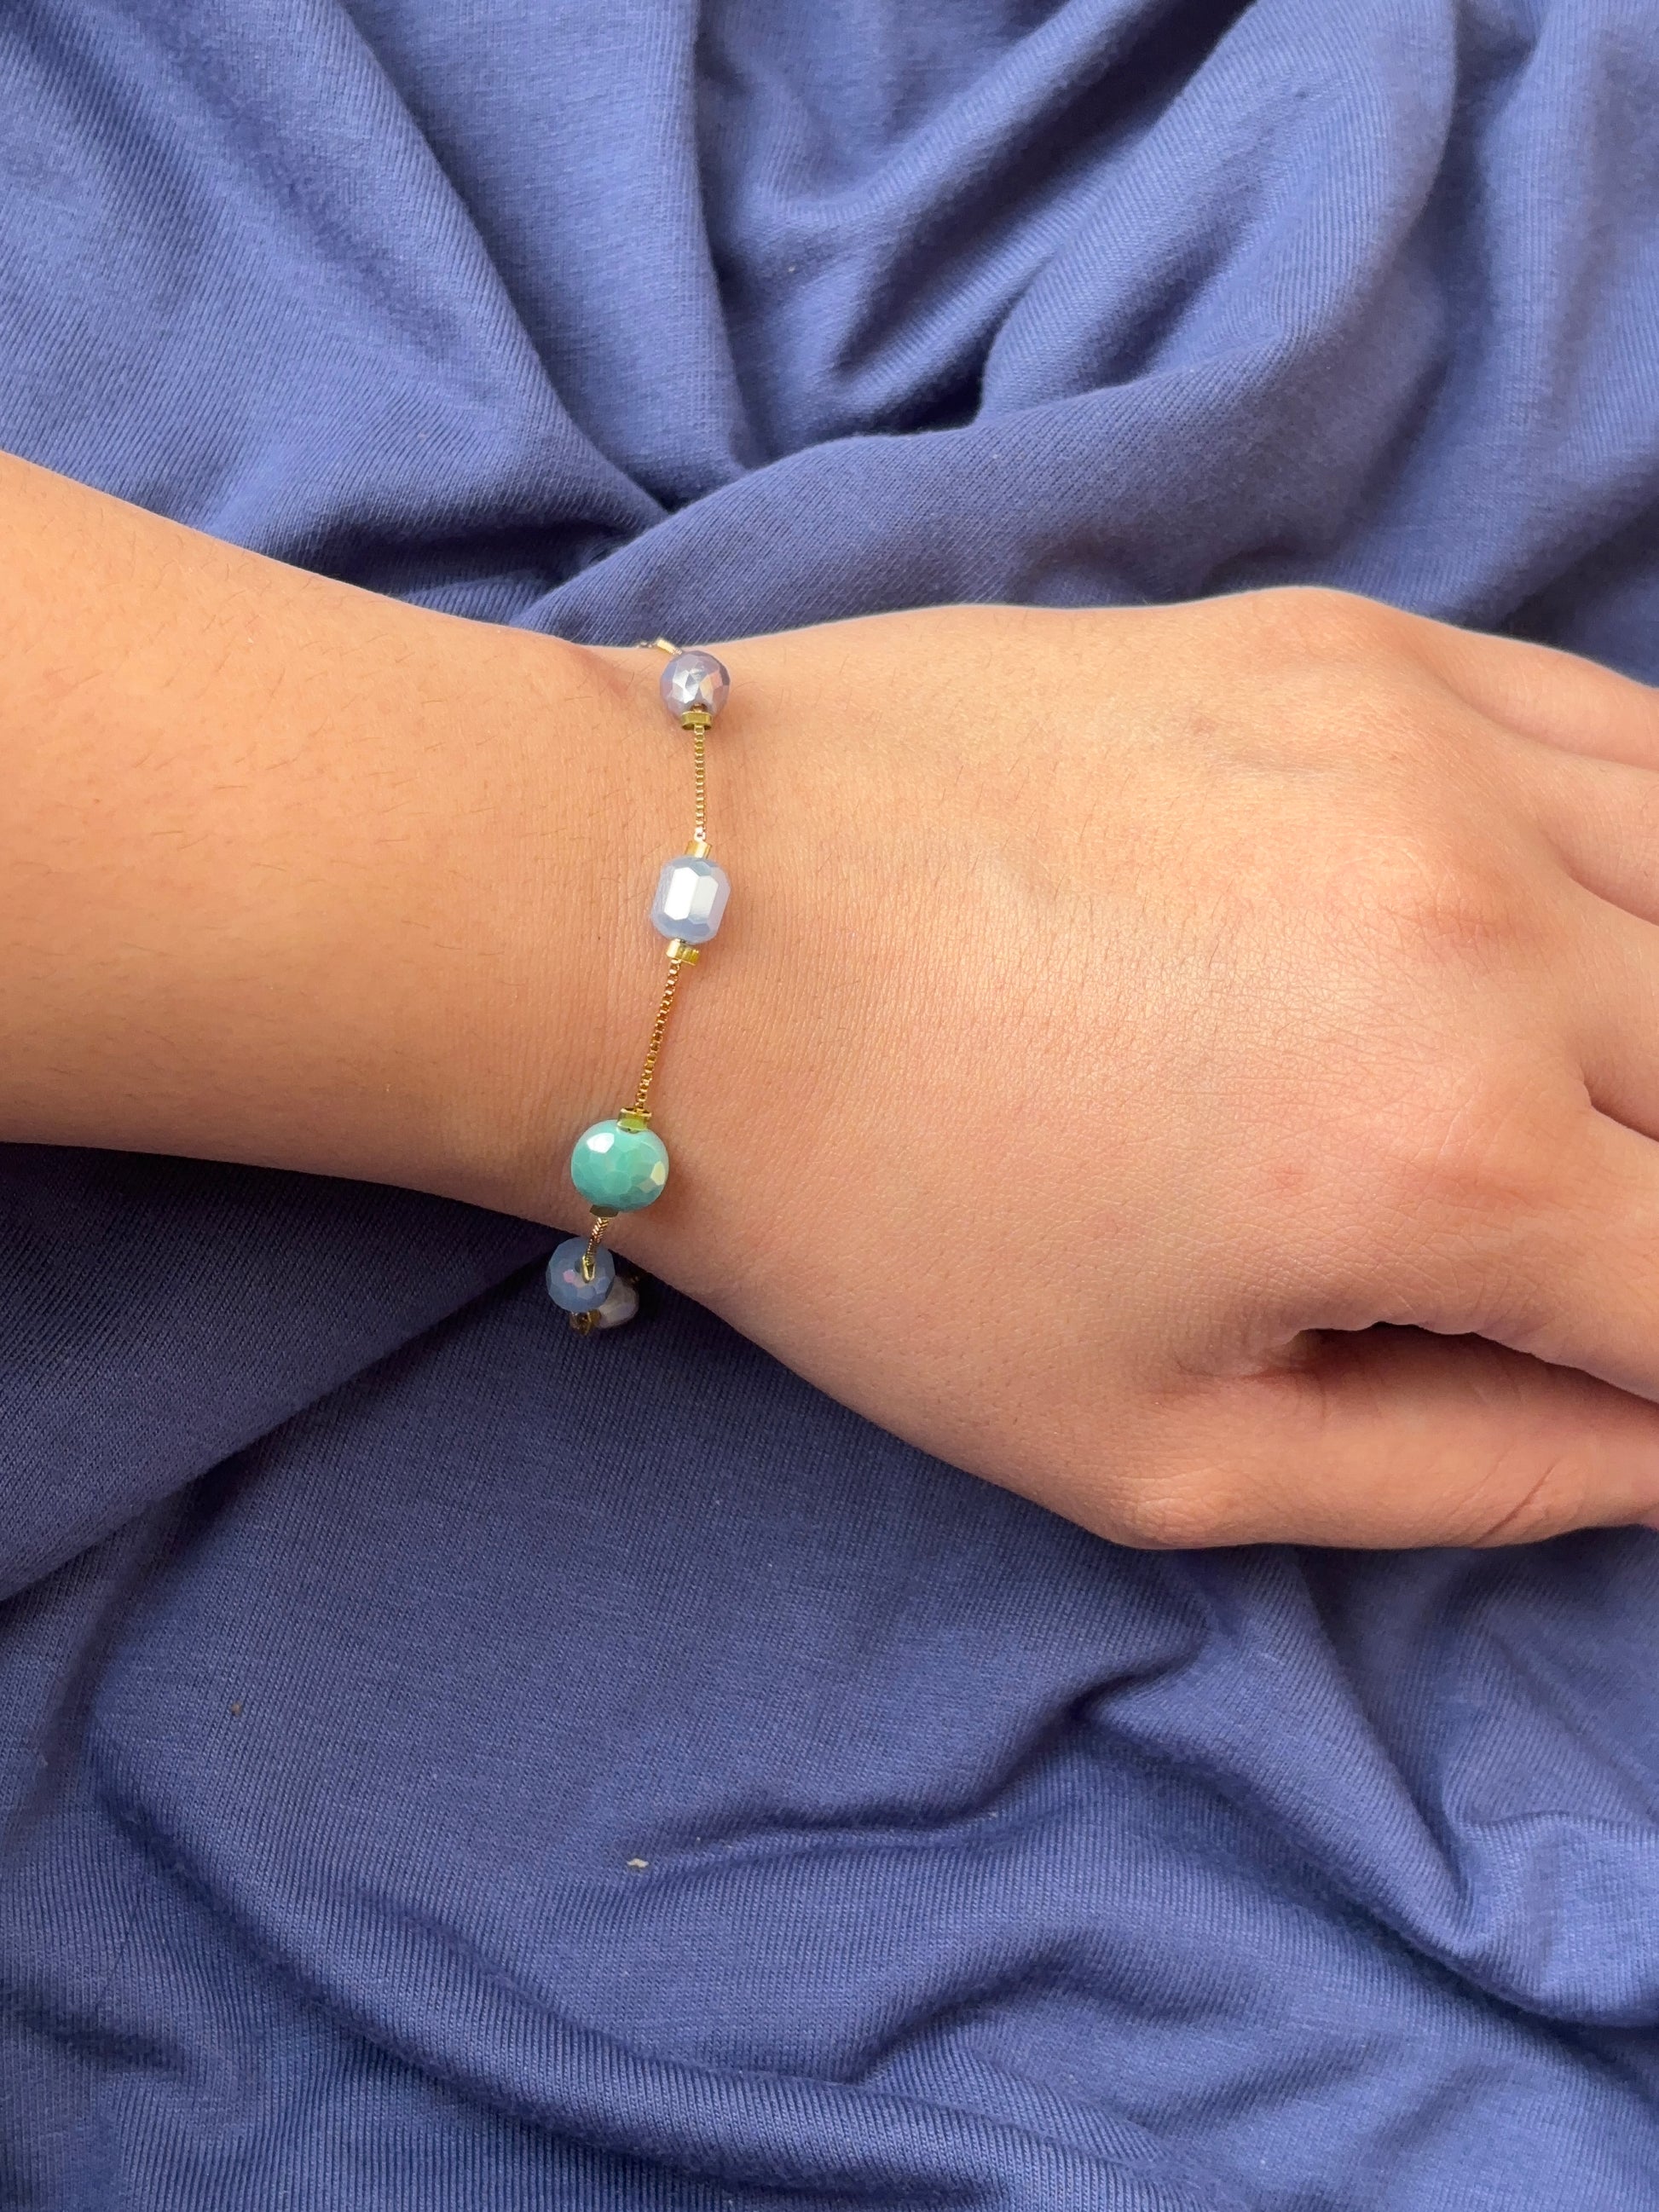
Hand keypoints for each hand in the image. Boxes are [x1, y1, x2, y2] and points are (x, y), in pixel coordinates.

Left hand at [586, 591, 1658, 1547]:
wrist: (660, 928)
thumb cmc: (873, 1217)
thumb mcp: (1149, 1452)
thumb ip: (1463, 1472)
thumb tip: (1657, 1449)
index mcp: (1444, 1166)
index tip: (1625, 1368)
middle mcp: (1491, 934)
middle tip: (1580, 1246)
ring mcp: (1432, 751)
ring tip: (1591, 1108)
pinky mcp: (1358, 645)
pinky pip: (1627, 734)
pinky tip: (1600, 926)